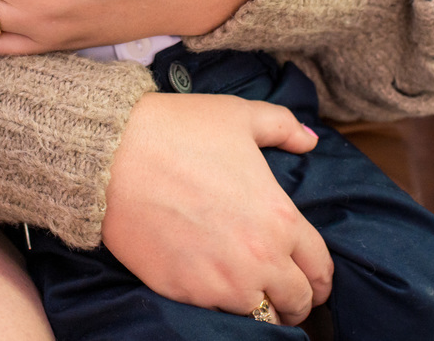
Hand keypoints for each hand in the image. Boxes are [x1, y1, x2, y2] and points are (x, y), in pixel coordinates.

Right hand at [102, 93, 331, 322]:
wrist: (113, 156)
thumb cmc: (178, 131)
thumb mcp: (239, 116)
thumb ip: (283, 127)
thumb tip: (309, 140)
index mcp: (280, 218)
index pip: (319, 267)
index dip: (321, 279)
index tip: (314, 283)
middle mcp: (259, 258)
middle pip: (296, 302)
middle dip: (296, 302)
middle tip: (286, 298)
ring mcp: (221, 282)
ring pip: (260, 317)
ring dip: (260, 307)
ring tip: (251, 296)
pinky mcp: (185, 293)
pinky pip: (217, 316)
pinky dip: (220, 307)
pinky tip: (214, 290)